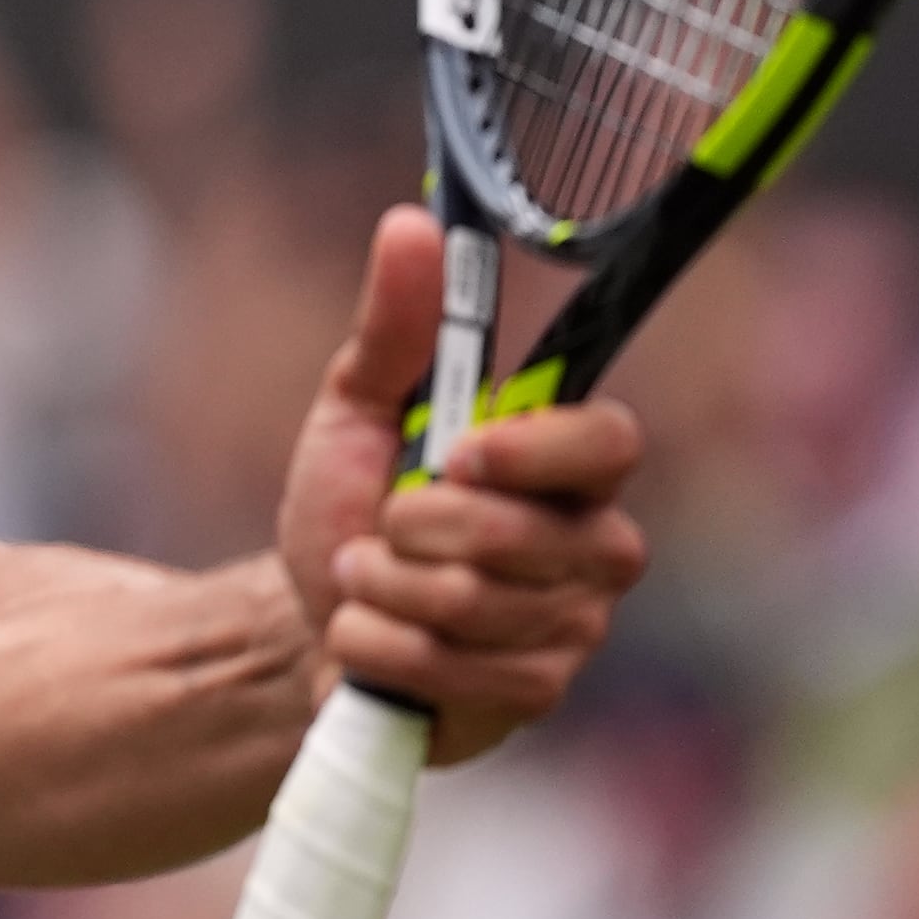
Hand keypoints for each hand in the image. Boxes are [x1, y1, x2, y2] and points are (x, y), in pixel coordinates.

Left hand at [274, 208, 648, 764]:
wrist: (306, 618)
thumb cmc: (350, 505)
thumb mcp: (358, 407)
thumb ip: (397, 325)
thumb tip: (412, 223)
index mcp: (567, 467)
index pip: (612, 443)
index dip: (534, 450)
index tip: (456, 451)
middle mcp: (591, 546)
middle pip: (521, 534)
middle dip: (411, 528)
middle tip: (378, 524)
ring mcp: (570, 628)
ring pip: (471, 602)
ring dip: (378, 587)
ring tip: (362, 578)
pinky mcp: (531, 695)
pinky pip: (447, 668)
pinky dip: (374, 646)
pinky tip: (364, 637)